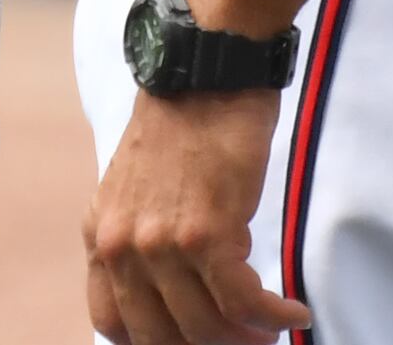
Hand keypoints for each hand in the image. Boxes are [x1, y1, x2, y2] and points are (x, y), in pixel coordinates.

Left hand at [84, 86, 308, 343]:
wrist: (204, 74)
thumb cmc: (183, 126)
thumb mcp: (136, 189)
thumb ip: (140, 239)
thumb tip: (173, 292)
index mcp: (100, 236)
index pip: (113, 322)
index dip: (154, 342)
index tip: (190, 341)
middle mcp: (121, 246)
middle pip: (159, 336)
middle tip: (241, 342)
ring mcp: (161, 244)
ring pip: (205, 328)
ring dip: (246, 339)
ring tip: (270, 333)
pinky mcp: (207, 235)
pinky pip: (243, 304)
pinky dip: (272, 317)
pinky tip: (292, 313)